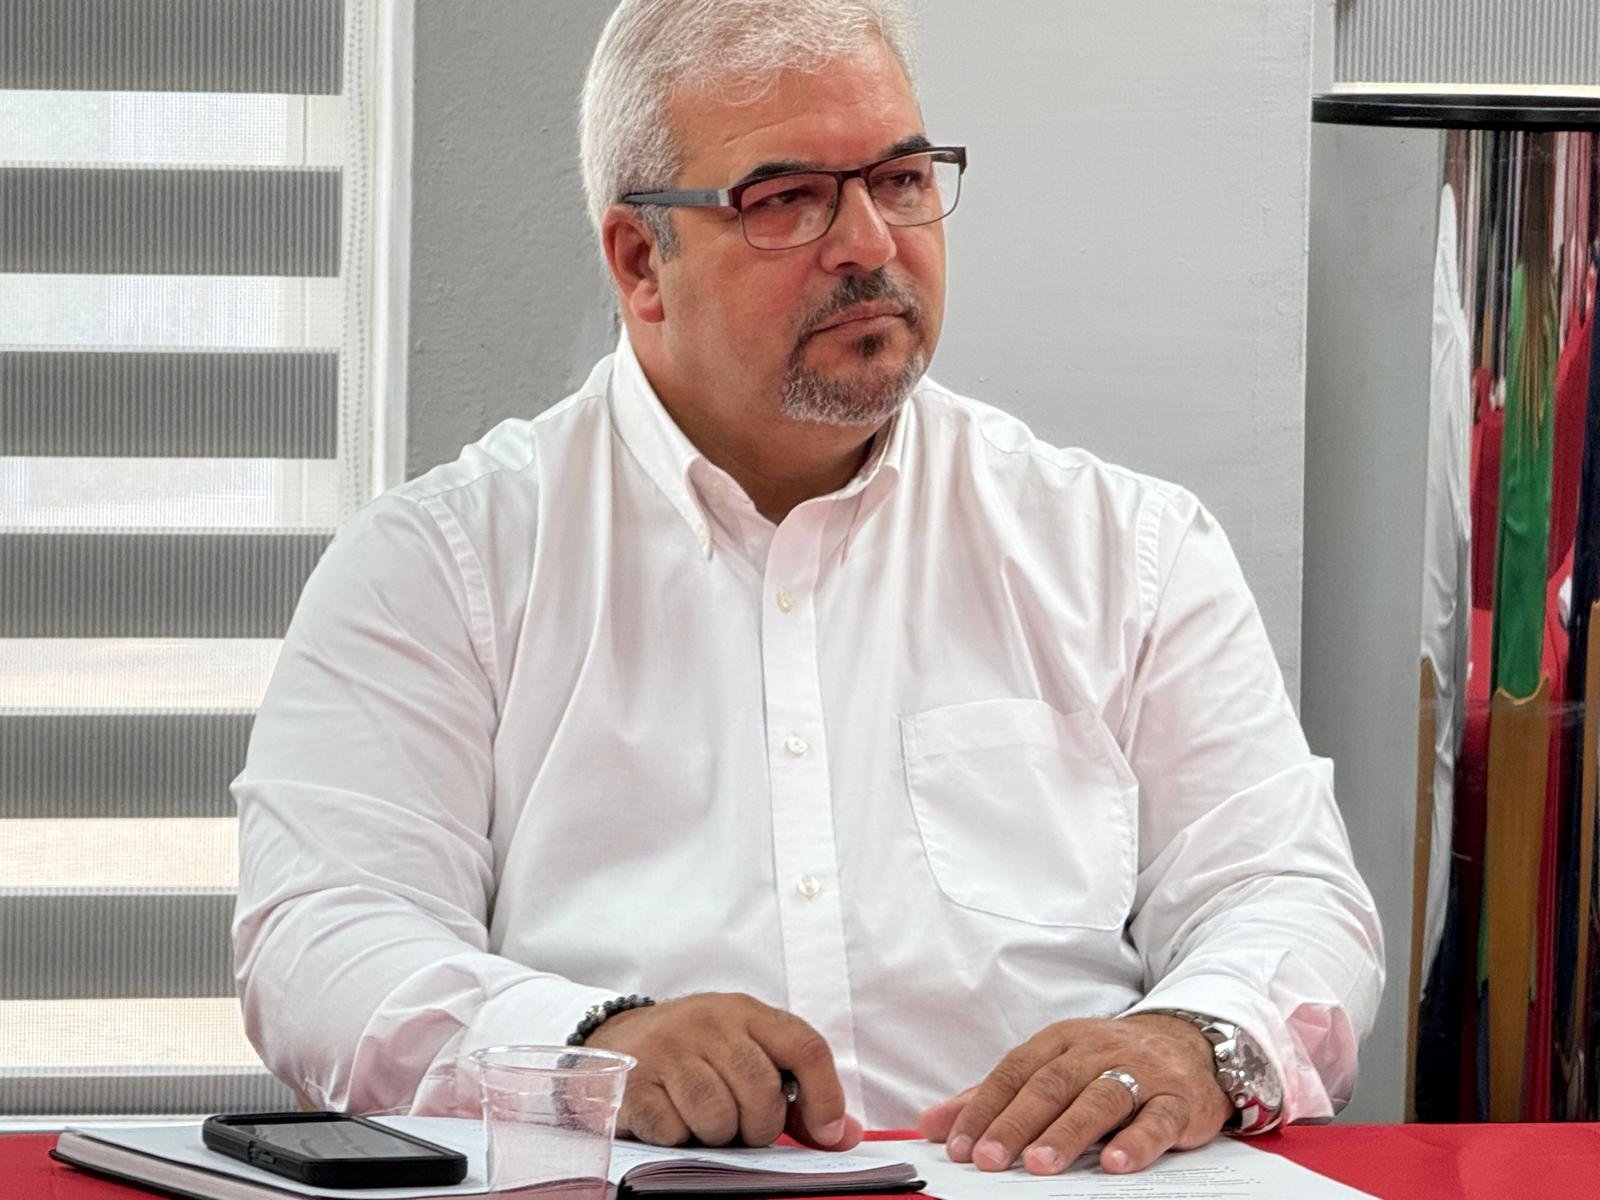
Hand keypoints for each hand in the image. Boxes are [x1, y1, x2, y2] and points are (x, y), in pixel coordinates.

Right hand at [584, 992, 862, 1151]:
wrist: (625, 1037)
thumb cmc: (701, 1053)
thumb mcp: (750, 1056)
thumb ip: (798, 1098)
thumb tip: (844, 1135)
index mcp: (747, 1012)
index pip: (805, 1046)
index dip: (825, 1096)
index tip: (826, 1132)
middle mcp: (709, 1021)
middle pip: (762, 1090)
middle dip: (760, 1126)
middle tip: (744, 1128)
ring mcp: (669, 1048)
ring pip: (717, 1114)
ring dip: (718, 1135)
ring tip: (708, 1123)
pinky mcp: (634, 1080)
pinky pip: (672, 1128)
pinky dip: (679, 1137)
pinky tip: (675, 1120)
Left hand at [916, 1014, 1231, 1174]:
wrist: (1189, 1043)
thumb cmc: (1107, 1062)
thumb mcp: (1052, 1067)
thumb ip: (995, 1097)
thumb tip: (932, 1124)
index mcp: (1061, 1041)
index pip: (1014, 1072)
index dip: (984, 1108)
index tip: (958, 1145)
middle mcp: (1097, 1051)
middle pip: (1052, 1085)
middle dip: (1018, 1123)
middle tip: (990, 1160)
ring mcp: (1140, 1072)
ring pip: (1100, 1098)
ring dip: (1068, 1132)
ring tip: (1040, 1164)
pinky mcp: (1178, 1100)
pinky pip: (1156, 1119)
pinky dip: (1137, 1141)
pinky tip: (1116, 1163)